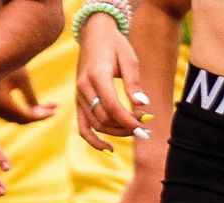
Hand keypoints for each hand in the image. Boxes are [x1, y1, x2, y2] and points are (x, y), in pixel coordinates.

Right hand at [0, 68, 56, 123]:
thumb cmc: (4, 63)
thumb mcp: (22, 79)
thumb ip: (32, 99)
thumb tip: (40, 115)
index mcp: (1, 102)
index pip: (25, 116)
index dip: (42, 115)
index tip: (55, 111)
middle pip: (20, 119)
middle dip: (37, 114)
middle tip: (53, 107)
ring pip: (14, 118)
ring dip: (30, 113)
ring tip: (47, 106)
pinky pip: (9, 113)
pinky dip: (21, 111)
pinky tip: (35, 106)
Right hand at [74, 15, 148, 150]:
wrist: (94, 34)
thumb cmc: (115, 45)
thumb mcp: (129, 59)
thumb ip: (134, 83)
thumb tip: (143, 105)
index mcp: (96, 76)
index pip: (112, 107)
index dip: (128, 121)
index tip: (145, 128)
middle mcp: (83, 88)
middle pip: (104, 119)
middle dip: (126, 126)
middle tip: (145, 124)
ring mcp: (78, 95)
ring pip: (95, 125)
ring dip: (116, 132)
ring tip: (135, 129)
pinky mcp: (78, 101)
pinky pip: (82, 126)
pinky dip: (93, 140)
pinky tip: (108, 149)